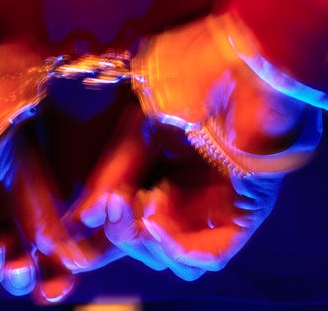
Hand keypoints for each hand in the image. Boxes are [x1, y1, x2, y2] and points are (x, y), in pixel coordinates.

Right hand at [72, 103, 283, 279]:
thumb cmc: (193, 85)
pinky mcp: (244, 213)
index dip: (109, 227)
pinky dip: (176, 247)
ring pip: (179, 261)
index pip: (134, 221)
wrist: (239, 66)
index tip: (85, 219)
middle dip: (124, 233)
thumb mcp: (138, 132)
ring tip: (141, 206)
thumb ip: (113, 175)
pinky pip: (210, 256)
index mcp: (166, 176)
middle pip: (151, 247)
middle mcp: (192, 198)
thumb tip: (83, 219)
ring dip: (149, 244)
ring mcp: (218, 209)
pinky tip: (154, 219)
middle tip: (114, 203)